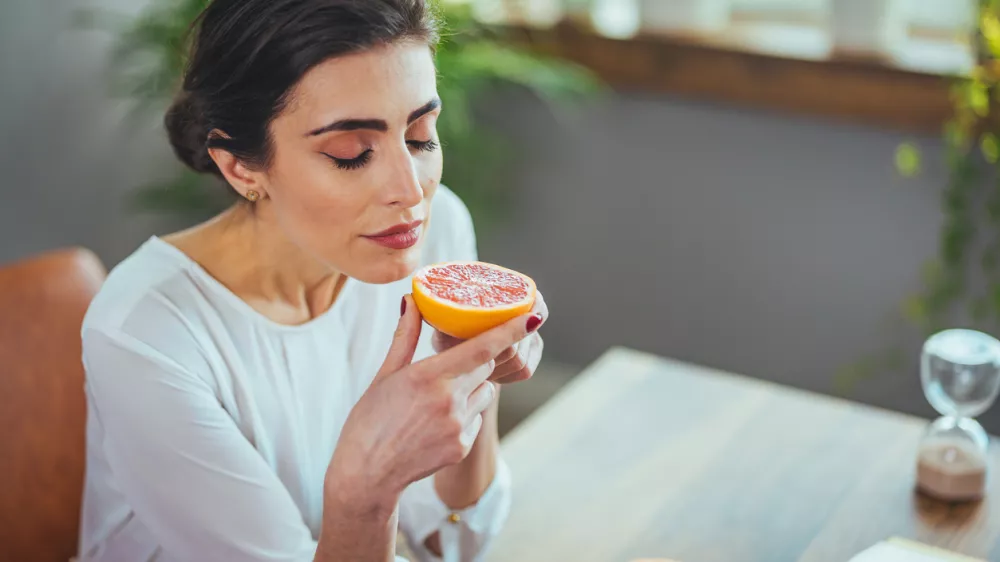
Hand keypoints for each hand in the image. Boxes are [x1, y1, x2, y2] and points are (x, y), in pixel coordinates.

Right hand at [326, 295, 541, 507]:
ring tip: (439, 401)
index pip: (482, 348)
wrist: (367, 472)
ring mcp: (458, 426)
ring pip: (485, 393)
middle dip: (476, 360)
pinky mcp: (462, 446)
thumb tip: (411, 300)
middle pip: (486, 366)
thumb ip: (405, 336)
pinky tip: (437, 425)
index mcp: (428, 376)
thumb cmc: (371, 419)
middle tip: (451, 368)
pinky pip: (476, 420)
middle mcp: (448, 400)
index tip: (533, 317)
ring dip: (472, 389)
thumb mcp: (385, 374)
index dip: (510, 331)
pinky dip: (465, 416)